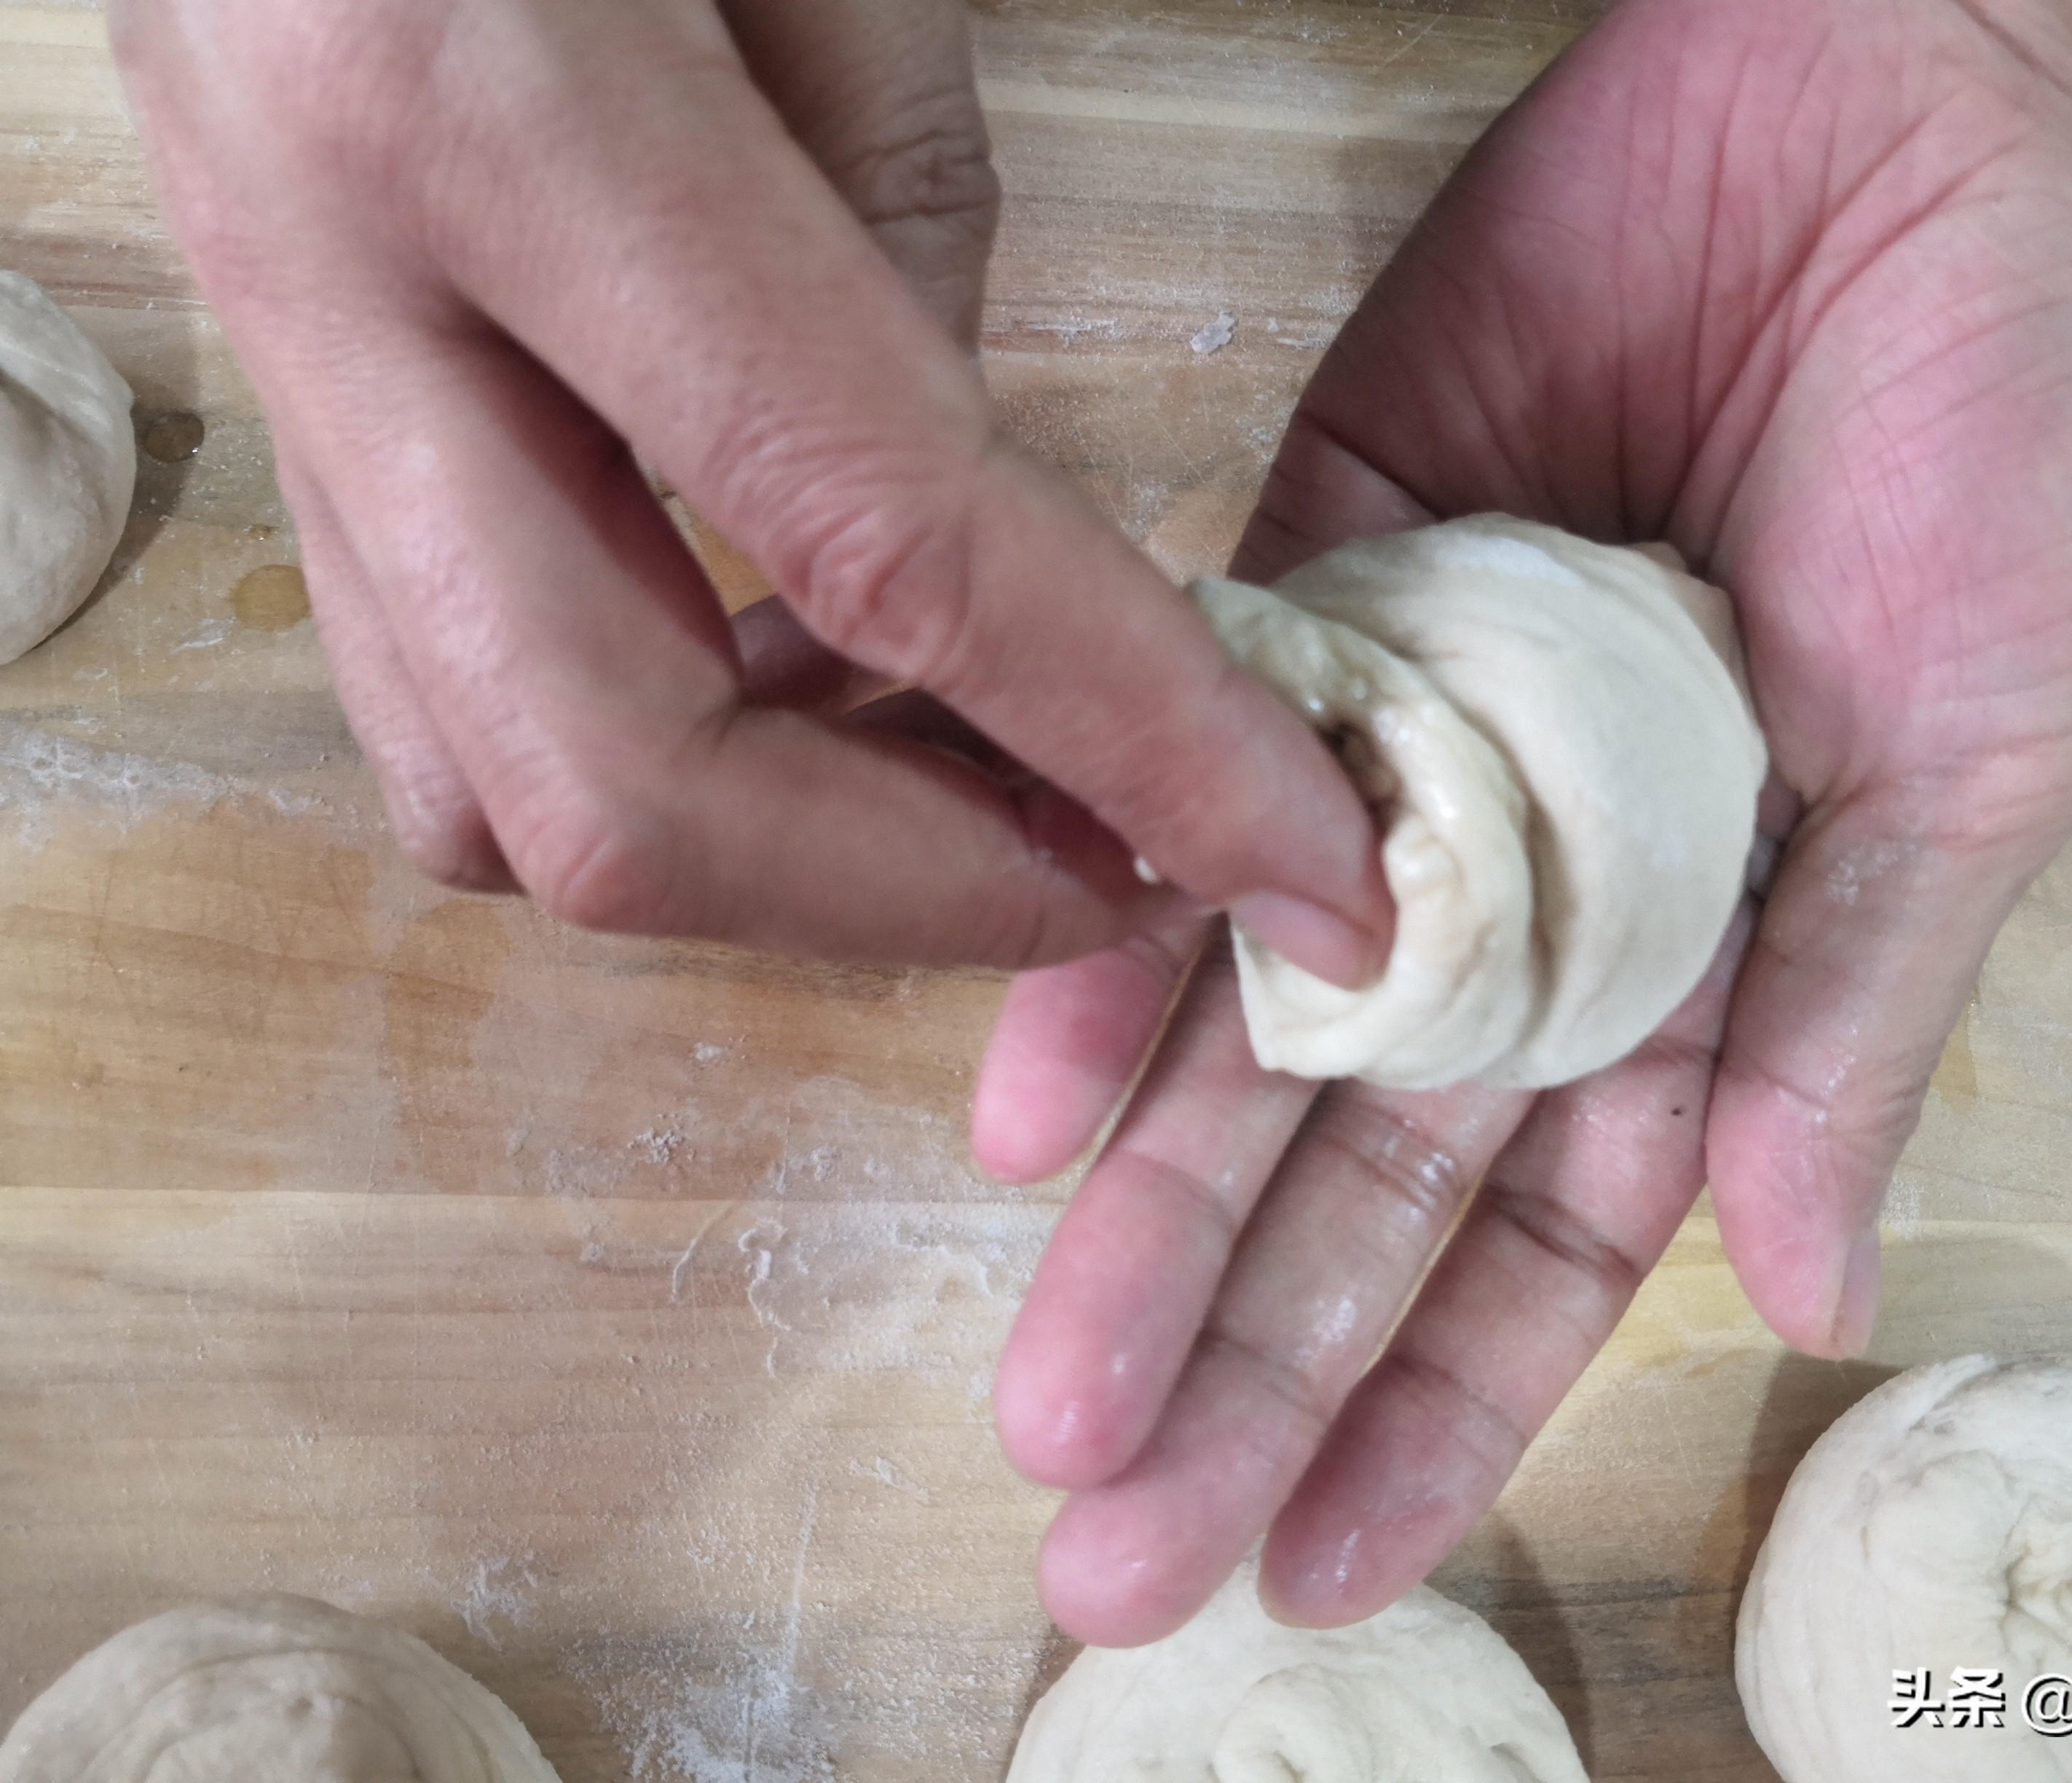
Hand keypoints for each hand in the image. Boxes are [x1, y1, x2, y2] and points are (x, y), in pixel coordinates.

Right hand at [107, 0, 1389, 979]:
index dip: (1126, 736)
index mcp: (486, 104)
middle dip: (915, 894)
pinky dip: (650, 759)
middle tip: (1132, 875)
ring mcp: (270, 364)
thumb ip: (903, 225)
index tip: (1299, 859)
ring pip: (486, 796)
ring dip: (773, 860)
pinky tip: (795, 686)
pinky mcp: (274, 399)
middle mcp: (335, 284)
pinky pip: (437, 696)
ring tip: (977, 787)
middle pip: (620, 787)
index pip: (878, 537)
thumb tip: (973, 536)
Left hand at [972, 0, 2071, 1642]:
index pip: (1549, 1243)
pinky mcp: (1318, 584)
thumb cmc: (2023, 434)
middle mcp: (1539, 881)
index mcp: (1715, 953)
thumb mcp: (1981, 764)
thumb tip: (1800, 1294)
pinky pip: (1185, 794)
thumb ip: (1849, 1021)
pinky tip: (1027, 1102)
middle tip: (1116, 1544)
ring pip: (1257, 1026)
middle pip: (1369, 1172)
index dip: (1438, 1408)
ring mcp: (1415, 746)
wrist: (1933, 105)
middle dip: (1251, 1358)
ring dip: (1154, 1207)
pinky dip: (1110, 939)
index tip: (1324, 1566)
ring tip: (1052, 1395)